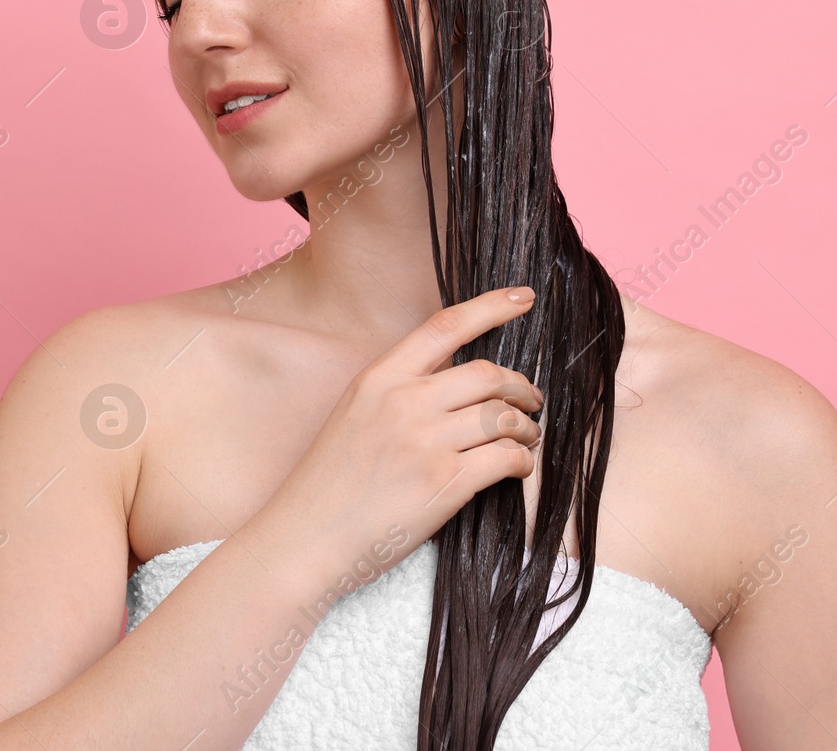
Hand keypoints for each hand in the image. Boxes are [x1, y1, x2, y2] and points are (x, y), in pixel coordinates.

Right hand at [250, 286, 543, 595]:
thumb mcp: (353, 414)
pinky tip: (516, 468)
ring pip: (502, 416)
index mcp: (379, 377)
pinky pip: (505, 459)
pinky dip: (522, 462)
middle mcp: (404, 402)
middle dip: (521, 386)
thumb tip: (458, 384)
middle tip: (532, 401)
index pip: (445, 326)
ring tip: (526, 439)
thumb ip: (399, 391)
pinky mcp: (443, 484)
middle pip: (487, 373)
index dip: (492, 306)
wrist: (305, 538)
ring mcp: (425, 442)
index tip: (525, 297)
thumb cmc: (328, 483)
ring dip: (527, 428)